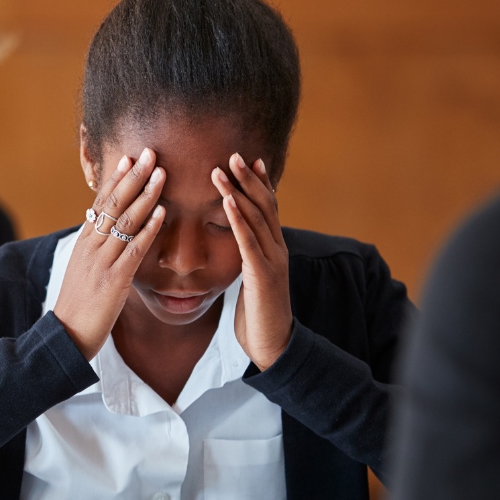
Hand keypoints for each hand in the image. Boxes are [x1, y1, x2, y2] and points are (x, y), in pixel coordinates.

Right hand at [54, 147, 167, 359]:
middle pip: (113, 204)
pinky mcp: (114, 280)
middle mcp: (91, 246)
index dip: (115, 179)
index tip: (129, 158)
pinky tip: (162, 212)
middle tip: (149, 153)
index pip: (100, 203)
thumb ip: (95, 250)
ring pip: (125, 221)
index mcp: (84, 243)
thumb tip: (105, 232)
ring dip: (145, 195)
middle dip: (133, 177)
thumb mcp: (83, 270)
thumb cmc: (78, 305)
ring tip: (161, 173)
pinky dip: (148, 229)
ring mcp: (102, 262)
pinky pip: (134, 249)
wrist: (66, 335)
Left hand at [212, 154, 292, 369]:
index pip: (269, 209)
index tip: (249, 160)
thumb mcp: (253, 279)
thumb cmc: (258, 314)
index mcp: (274, 249)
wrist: (273, 345)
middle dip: (248, 179)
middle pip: (264, 206)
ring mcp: (272, 260)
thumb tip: (238, 244)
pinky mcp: (262, 275)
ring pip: (256, 218)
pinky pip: (248, 241)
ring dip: (237, 192)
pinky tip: (226, 202)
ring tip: (221, 170)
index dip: (260, 183)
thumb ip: (249, 258)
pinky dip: (238, 219)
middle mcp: (277, 249)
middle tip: (233, 154)